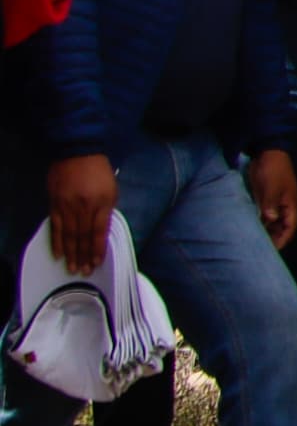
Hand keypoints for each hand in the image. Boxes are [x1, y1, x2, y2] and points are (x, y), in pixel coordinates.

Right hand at [44, 155, 112, 274]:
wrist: (78, 153)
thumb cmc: (99, 172)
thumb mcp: (112, 190)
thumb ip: (107, 211)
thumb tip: (101, 231)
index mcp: (102, 204)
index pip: (99, 233)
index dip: (97, 250)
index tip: (96, 263)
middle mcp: (84, 208)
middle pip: (83, 237)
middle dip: (84, 256)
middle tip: (84, 272)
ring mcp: (67, 207)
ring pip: (69, 235)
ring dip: (71, 254)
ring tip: (72, 268)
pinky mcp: (55, 204)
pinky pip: (56, 227)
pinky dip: (57, 242)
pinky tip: (59, 254)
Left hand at [249, 146, 296, 250]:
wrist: (268, 152)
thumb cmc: (273, 170)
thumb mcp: (271, 187)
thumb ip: (271, 204)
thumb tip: (270, 219)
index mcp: (291, 206)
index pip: (289, 228)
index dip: (282, 240)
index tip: (270, 251)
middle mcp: (285, 208)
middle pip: (281, 228)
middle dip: (273, 239)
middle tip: (258, 249)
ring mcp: (276, 204)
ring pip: (273, 223)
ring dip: (266, 231)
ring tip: (253, 241)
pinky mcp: (266, 200)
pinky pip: (265, 216)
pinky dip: (260, 223)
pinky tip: (250, 228)